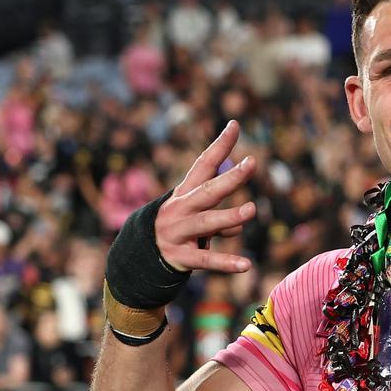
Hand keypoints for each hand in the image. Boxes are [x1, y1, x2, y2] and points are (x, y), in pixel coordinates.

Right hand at [154, 121, 255, 272]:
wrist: (139, 257)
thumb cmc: (177, 229)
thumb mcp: (194, 216)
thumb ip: (218, 216)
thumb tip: (239, 224)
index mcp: (185, 193)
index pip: (203, 164)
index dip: (220, 146)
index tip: (235, 125)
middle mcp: (180, 208)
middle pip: (208, 190)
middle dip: (230, 177)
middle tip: (251, 163)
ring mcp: (179, 232)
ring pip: (206, 222)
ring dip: (229, 217)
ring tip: (251, 209)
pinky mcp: (180, 257)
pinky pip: (206, 260)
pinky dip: (226, 263)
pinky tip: (246, 265)